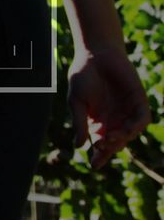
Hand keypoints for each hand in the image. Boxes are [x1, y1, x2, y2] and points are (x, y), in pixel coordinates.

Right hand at [67, 45, 150, 168]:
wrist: (95, 54)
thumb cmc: (82, 76)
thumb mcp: (77, 102)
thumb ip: (80, 123)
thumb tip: (79, 146)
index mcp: (97, 122)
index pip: (100, 144)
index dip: (99, 155)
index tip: (94, 165)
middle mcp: (114, 119)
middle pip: (116, 142)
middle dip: (109, 149)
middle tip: (100, 148)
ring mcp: (127, 111)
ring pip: (129, 134)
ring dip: (121, 140)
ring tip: (110, 139)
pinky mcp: (139, 100)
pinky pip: (142, 119)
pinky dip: (136, 127)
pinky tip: (126, 130)